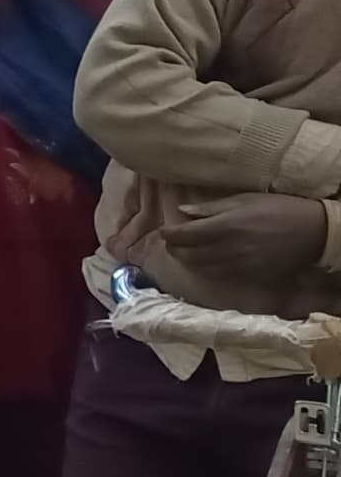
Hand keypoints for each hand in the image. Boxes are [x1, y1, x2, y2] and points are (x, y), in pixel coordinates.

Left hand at [163, 194, 337, 306]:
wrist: (314, 233)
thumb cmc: (279, 209)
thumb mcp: (245, 199)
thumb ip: (212, 208)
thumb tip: (182, 211)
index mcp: (226, 226)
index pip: (185, 235)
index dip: (169, 234)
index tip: (163, 230)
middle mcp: (228, 249)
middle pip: (188, 254)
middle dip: (173, 248)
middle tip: (170, 242)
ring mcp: (239, 265)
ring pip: (200, 269)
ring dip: (186, 261)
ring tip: (182, 253)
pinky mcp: (249, 276)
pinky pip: (218, 277)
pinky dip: (204, 271)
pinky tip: (202, 264)